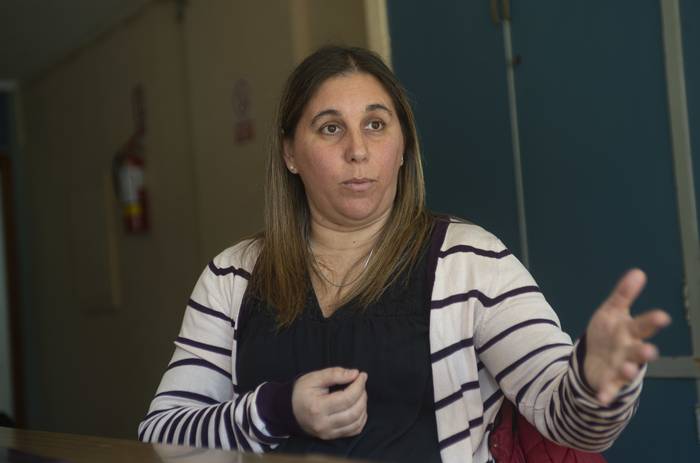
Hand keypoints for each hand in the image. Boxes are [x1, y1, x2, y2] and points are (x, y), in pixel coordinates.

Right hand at [291, 367, 367, 439]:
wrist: (290, 410)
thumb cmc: (301, 392)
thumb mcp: (314, 378)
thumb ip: (334, 374)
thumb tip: (355, 374)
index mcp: (317, 407)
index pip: (347, 398)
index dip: (359, 385)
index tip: (362, 375)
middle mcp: (323, 424)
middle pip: (354, 412)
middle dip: (362, 395)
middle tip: (360, 384)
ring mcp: (328, 433)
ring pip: (356, 423)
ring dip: (363, 407)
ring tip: (359, 394)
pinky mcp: (332, 437)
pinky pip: (354, 431)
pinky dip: (361, 419)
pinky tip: (358, 407)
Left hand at [584, 269, 670, 404]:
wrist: (595, 358)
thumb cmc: (609, 332)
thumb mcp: (612, 311)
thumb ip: (624, 294)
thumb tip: (638, 272)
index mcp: (629, 332)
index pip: (643, 325)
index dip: (652, 321)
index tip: (662, 316)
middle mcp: (628, 351)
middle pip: (638, 351)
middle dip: (645, 351)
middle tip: (651, 351)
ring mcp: (619, 367)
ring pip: (627, 370)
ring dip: (628, 370)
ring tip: (627, 368)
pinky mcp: (608, 382)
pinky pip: (608, 389)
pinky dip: (605, 394)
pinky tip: (601, 399)